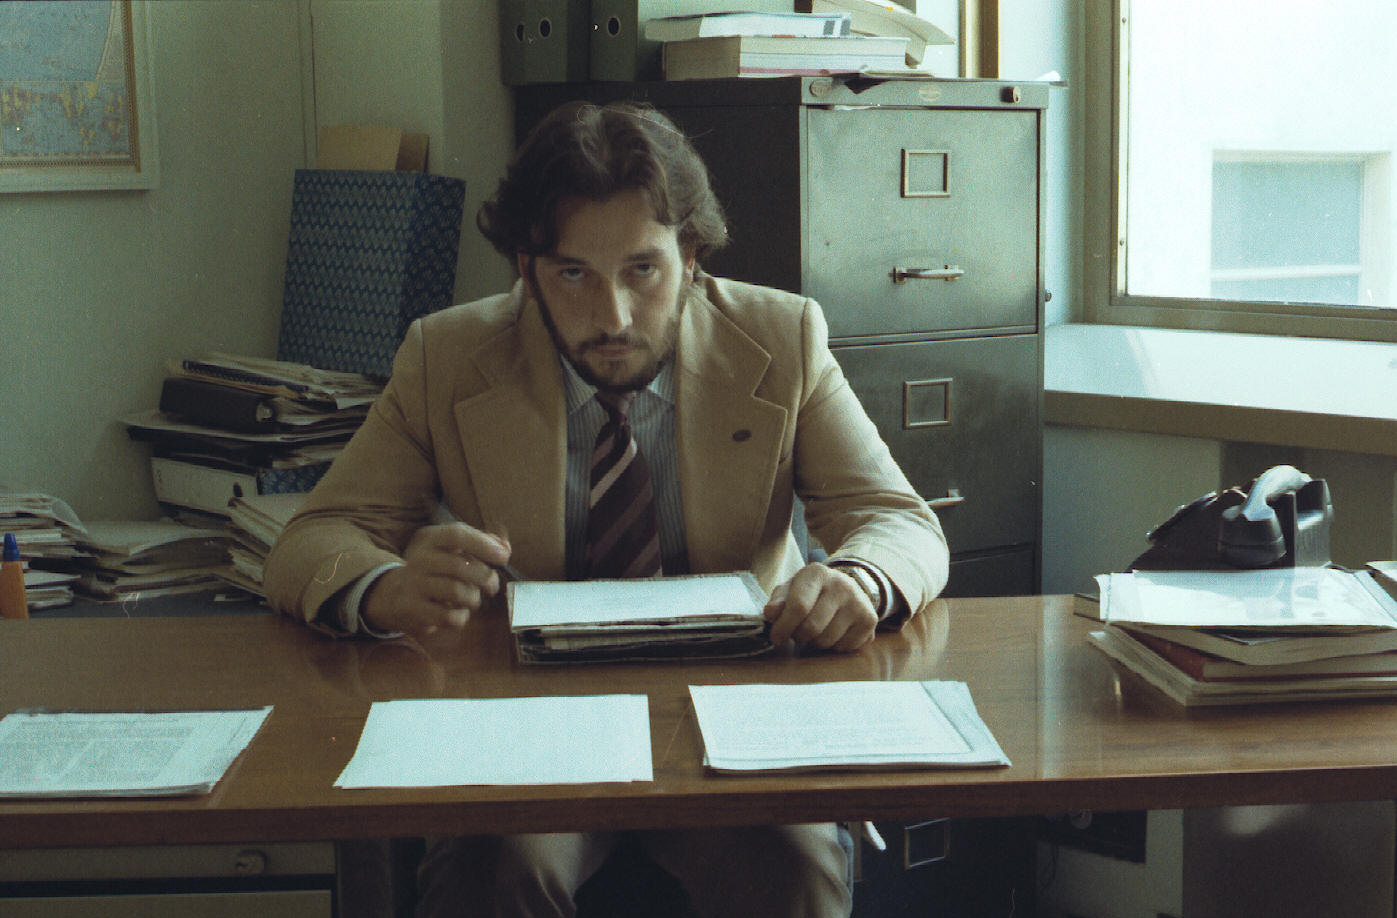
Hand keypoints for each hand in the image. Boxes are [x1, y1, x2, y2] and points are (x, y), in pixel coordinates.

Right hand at [361, 523, 511, 635]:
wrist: (394, 594)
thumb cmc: (436, 569)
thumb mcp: (453, 550)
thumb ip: (482, 544)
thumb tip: (505, 547)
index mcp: (430, 539)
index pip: (457, 535)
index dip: (483, 544)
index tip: (504, 557)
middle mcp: (418, 559)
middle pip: (460, 567)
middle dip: (486, 578)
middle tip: (492, 586)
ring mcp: (413, 585)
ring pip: (457, 593)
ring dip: (473, 599)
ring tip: (471, 599)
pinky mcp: (412, 610)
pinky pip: (449, 616)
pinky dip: (461, 617)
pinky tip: (456, 612)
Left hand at [763, 562, 877, 651]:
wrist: (845, 588)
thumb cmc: (810, 592)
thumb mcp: (790, 589)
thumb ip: (778, 601)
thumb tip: (770, 613)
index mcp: (817, 573)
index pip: (798, 606)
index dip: (783, 627)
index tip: (776, 638)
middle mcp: (842, 584)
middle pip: (812, 628)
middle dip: (799, 636)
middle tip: (798, 632)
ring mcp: (859, 602)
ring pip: (827, 641)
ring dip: (815, 643)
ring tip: (816, 631)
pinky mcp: (870, 620)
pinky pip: (844, 648)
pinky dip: (833, 647)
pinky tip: (833, 633)